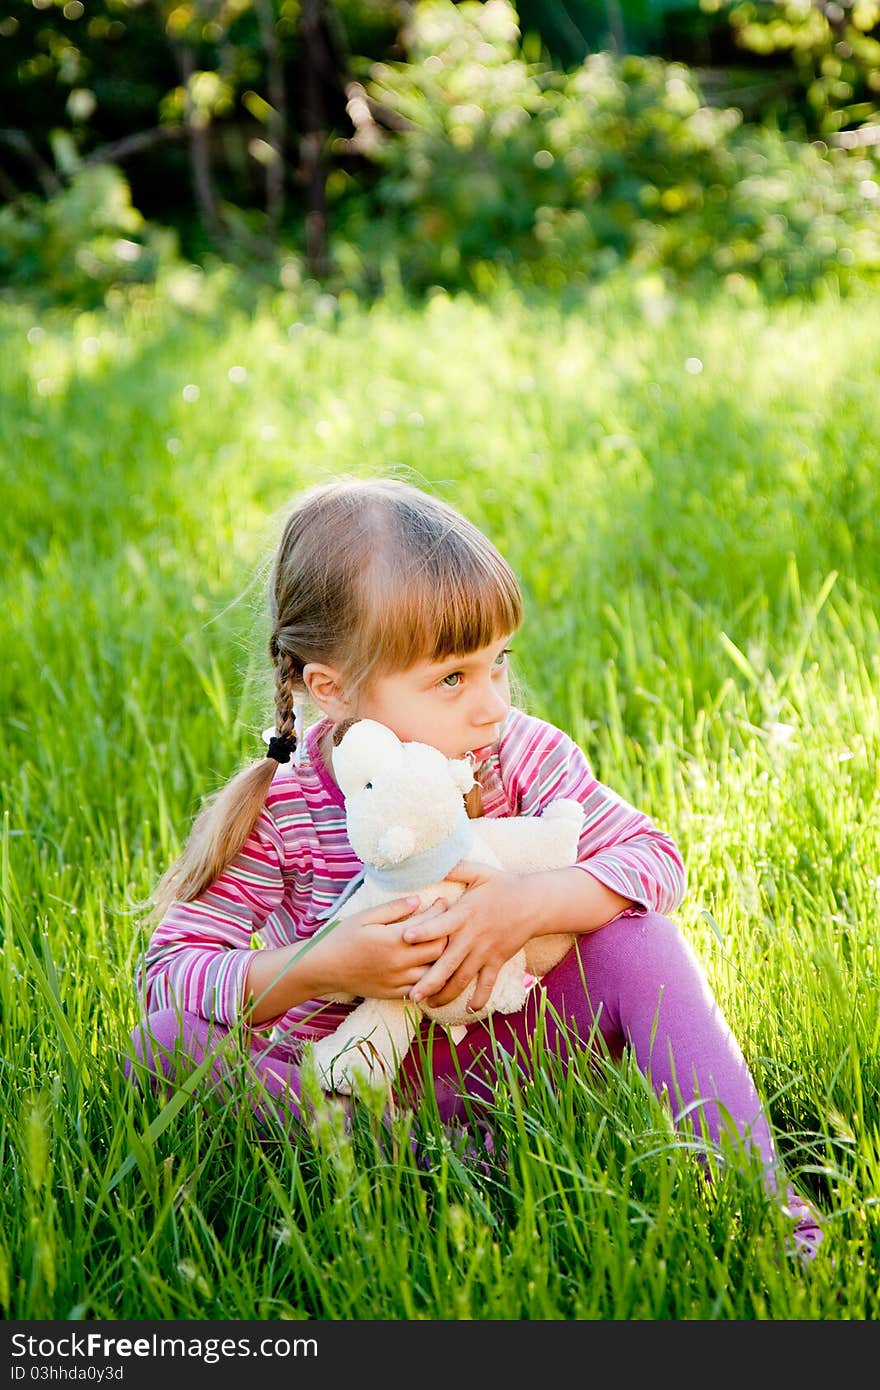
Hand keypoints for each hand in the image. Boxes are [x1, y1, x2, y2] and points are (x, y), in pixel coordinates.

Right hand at [310, 895, 448, 999]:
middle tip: (447, 922)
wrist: (324, 968)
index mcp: (393, 940)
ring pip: (434, 971)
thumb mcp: (365, 917)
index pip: (431, 925)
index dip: (441, 911)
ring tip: (441, 943)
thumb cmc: (343, 937)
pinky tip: (430, 965)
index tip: (443, 902)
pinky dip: (430, 977)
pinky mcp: (394, 993)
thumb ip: (393, 909)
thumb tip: (418, 900)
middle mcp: (399, 962)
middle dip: (447, 934)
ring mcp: (398, 981)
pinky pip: (421, 988)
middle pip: (440, 949)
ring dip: (441, 958)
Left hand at [403, 860, 535, 1013]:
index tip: (404, 938)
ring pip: (463, 978)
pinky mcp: (497, 960)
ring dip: (446, 994)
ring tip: (430, 1005)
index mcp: (464, 914)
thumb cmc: (503, 885)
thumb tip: (432, 861)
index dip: (423, 931)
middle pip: (448, 963)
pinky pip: (487, 983)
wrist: (534, 903)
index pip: (440, 925)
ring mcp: (485, 952)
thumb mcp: (479, 872)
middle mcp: (472, 936)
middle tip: (412, 995)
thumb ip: (455, 868)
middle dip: (429, 981)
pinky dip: (480, 998)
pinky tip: (469, 1010)